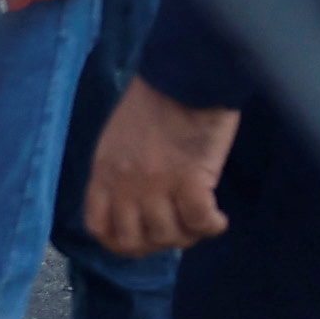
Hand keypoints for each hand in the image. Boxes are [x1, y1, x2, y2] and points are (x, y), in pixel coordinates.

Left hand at [86, 80, 239, 259]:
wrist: (187, 74)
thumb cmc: (157, 97)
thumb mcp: (119, 136)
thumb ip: (120, 171)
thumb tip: (136, 203)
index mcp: (104, 172)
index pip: (100, 227)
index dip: (121, 243)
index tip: (142, 240)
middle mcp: (125, 185)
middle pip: (135, 241)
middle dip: (157, 243)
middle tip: (177, 231)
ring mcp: (157, 185)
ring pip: (169, 236)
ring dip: (188, 236)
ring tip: (201, 221)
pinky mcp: (191, 180)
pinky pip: (200, 222)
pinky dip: (212, 226)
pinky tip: (219, 220)